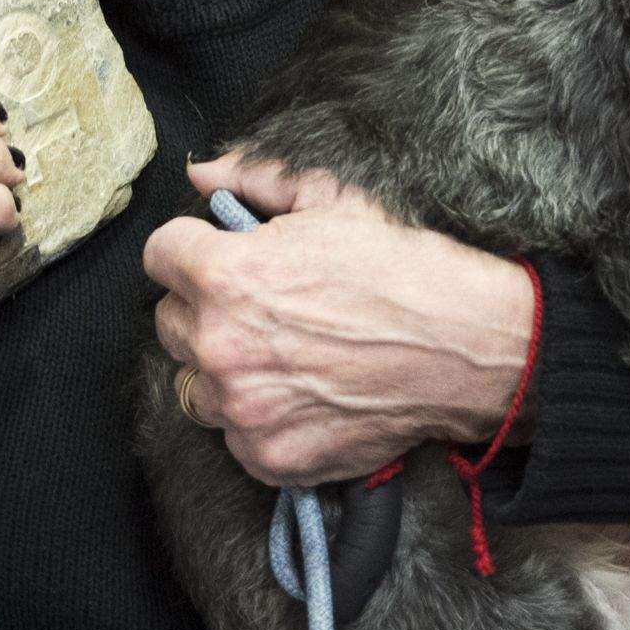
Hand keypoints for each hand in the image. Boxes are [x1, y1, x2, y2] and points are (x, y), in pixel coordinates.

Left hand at [141, 149, 536, 486]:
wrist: (471, 345)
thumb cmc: (405, 265)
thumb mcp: (333, 199)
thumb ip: (254, 179)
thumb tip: (200, 173)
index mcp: (228, 276)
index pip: (159, 255)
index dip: (190, 249)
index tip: (219, 254)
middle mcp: (223, 348)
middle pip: (170, 322)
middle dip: (205, 308)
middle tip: (263, 304)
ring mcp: (245, 410)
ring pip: (197, 384)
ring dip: (227, 368)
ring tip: (285, 353)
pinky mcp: (271, 456)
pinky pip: (235, 436)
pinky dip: (259, 419)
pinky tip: (302, 394)